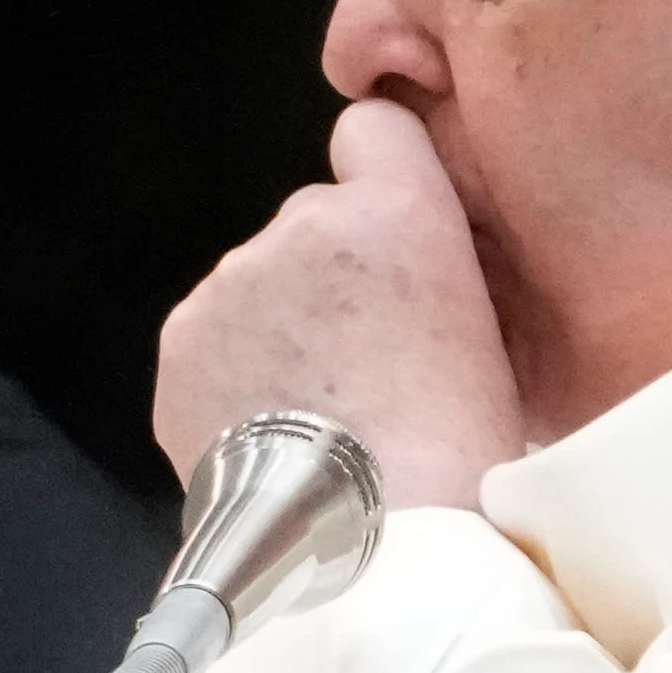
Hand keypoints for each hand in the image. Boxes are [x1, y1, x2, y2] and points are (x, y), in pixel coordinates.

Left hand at [153, 97, 525, 507]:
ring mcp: (232, 282)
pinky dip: (235, 378)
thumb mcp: (488, 335)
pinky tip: (277, 437)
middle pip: (311, 225)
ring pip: (257, 287)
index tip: (387, 234)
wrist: (376, 545)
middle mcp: (304, 223)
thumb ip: (433, 267)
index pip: (372, 127)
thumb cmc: (459, 454)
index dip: (379, 178)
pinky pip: (215, 343)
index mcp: (400, 211)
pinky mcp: (183, 343)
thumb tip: (402, 270)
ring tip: (320, 417)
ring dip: (279, 331)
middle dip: (329, 280)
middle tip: (364, 367)